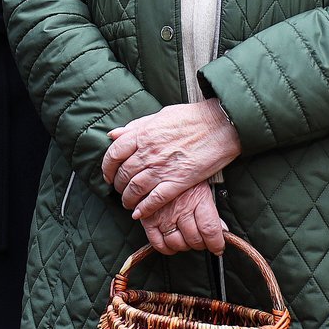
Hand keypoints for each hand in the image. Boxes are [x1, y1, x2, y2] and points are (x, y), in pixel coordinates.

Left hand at [104, 100, 243, 217]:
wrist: (221, 125)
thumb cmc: (192, 117)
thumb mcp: (160, 115)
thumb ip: (136, 126)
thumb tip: (113, 135)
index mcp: (143, 134)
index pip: (114, 154)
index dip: (107, 168)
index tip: (108, 175)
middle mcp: (149, 152)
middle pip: (123, 174)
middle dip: (118, 185)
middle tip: (119, 190)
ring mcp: (163, 168)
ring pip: (135, 189)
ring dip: (128, 199)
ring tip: (128, 202)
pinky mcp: (178, 181)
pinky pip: (155, 199)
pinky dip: (144, 208)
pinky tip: (139, 213)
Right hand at [139, 183, 229, 255]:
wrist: (159, 165)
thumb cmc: (184, 176)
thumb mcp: (203, 187)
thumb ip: (212, 210)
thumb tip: (222, 230)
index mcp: (198, 199)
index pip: (210, 230)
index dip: (216, 244)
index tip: (218, 247)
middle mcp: (181, 208)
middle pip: (195, 239)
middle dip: (201, 244)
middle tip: (202, 241)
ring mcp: (163, 215)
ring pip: (178, 243)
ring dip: (185, 246)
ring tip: (187, 240)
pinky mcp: (148, 219)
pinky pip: (158, 243)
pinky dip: (167, 248)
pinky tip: (171, 243)